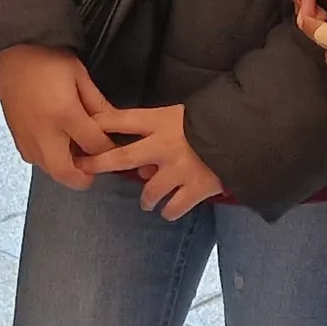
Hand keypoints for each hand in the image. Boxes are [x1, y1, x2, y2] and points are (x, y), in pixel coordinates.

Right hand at [0, 44, 119, 189]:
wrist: (10, 47)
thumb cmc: (46, 57)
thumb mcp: (79, 75)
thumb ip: (98, 105)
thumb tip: (113, 125)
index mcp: (64, 114)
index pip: (94, 146)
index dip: (109, 150)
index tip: (115, 147)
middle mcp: (43, 132)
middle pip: (66, 173)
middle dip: (84, 177)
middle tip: (96, 168)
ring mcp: (26, 136)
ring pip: (48, 170)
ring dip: (65, 168)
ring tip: (77, 152)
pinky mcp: (15, 134)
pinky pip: (33, 158)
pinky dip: (48, 159)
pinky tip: (57, 143)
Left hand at [82, 103, 226, 217]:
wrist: (246, 134)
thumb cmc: (213, 120)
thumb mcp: (182, 114)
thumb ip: (160, 131)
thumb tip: (141, 161)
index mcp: (161, 122)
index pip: (122, 120)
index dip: (98, 123)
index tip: (80, 130)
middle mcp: (163, 147)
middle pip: (122, 157)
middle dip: (99, 164)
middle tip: (85, 169)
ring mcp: (178, 170)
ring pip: (149, 192)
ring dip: (146, 198)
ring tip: (149, 202)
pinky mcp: (194, 189)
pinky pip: (173, 208)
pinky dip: (169, 211)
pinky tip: (169, 209)